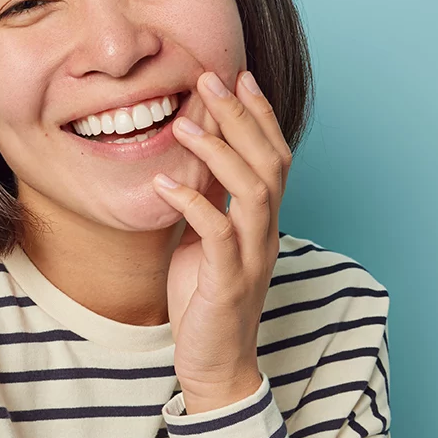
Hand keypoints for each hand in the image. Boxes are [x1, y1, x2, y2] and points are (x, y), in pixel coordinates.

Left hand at [153, 71, 290, 413]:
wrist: (215, 362)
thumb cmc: (205, 299)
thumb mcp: (204, 238)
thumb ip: (207, 199)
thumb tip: (191, 155)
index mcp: (261, 219)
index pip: (273, 154)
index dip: (259, 114)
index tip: (239, 75)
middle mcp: (265, 232)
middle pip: (269, 161)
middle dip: (241, 117)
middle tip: (212, 79)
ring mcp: (252, 256)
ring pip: (253, 191)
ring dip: (220, 152)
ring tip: (183, 122)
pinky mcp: (229, 282)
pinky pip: (218, 234)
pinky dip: (193, 204)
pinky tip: (164, 182)